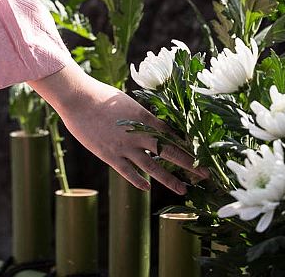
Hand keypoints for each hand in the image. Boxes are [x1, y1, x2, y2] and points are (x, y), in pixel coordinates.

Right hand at [28, 61, 207, 193]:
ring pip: (152, 167)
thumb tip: (154, 123)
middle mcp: (138, 134)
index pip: (172, 134)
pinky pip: (128, 172)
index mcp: (144, 117)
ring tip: (183, 190)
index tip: (202, 154)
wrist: (77, 98)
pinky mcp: (110, 155)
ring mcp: (124, 146)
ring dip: (169, 179)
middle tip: (206, 176)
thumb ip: (141, 115)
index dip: (188, 145)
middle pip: (169, 152)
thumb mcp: (127, 102)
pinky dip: (139, 180)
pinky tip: (147, 188)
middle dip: (190, 164)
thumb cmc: (101, 95)